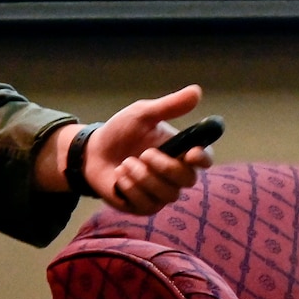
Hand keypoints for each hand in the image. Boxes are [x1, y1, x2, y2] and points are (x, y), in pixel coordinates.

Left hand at [40, 84, 212, 213]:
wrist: (93, 153)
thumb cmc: (121, 131)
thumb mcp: (142, 113)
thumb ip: (169, 106)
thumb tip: (197, 91)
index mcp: (180, 150)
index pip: (205, 158)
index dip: (203, 158)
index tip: (191, 153)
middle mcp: (175, 174)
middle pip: (188, 179)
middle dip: (165, 167)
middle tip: (144, 154)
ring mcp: (162, 193)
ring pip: (167, 194)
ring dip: (142, 177)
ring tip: (125, 163)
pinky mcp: (146, 207)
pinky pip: (147, 204)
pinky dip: (130, 187)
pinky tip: (120, 176)